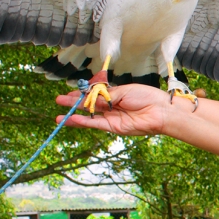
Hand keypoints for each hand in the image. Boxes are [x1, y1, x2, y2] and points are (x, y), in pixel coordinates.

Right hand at [56, 83, 171, 135]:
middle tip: (59, 101)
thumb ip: (106, 95)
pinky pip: (95, 124)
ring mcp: (111, 117)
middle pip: (88, 105)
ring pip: (88, 116)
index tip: (70, 92)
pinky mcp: (113, 127)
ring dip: (73, 116)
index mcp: (115, 95)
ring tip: (58, 117)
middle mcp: (111, 106)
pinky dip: (83, 122)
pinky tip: (71, 120)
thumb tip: (91, 97)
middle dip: (73, 103)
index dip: (82, 93)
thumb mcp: (124, 91)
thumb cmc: (146, 96)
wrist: (159, 111)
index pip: (94, 94)